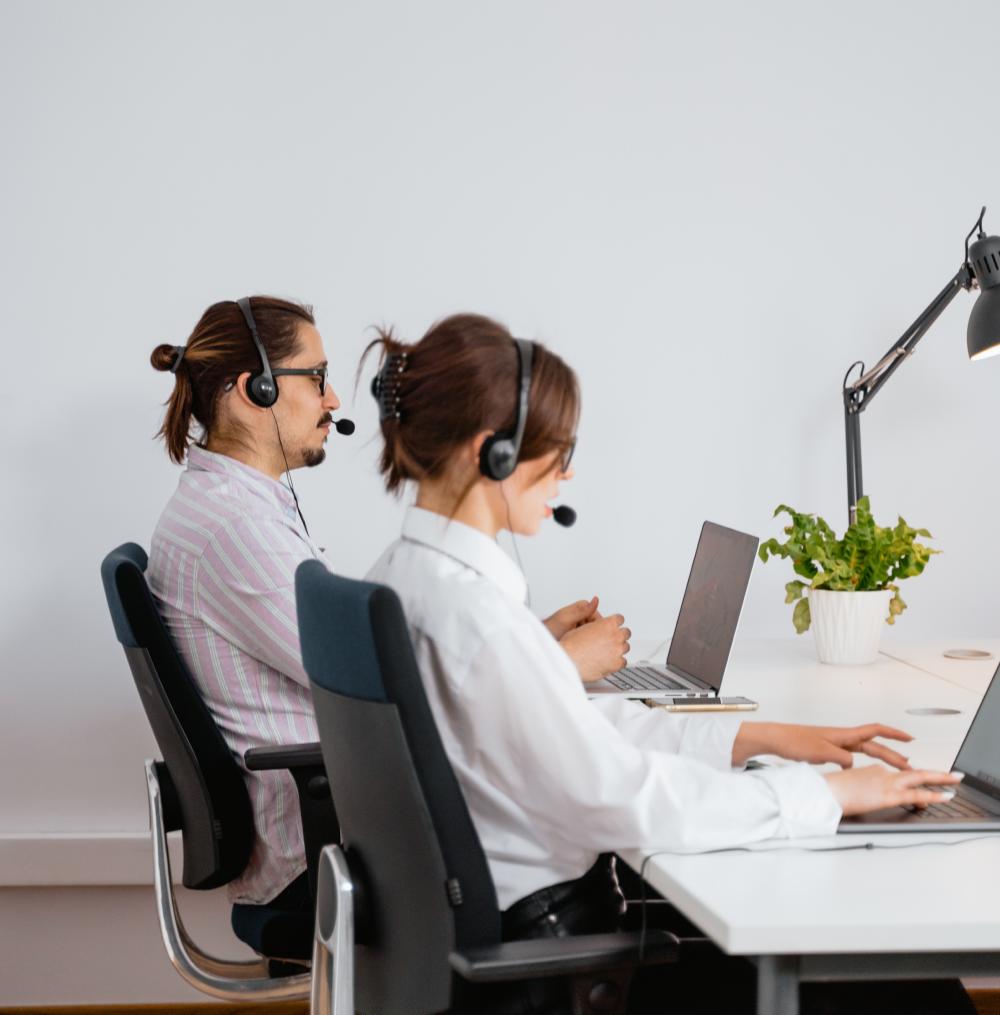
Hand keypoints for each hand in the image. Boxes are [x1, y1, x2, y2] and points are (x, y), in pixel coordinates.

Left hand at [543, 597, 599, 640]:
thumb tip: (596, 599)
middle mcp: (584, 614)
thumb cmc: (552, 627)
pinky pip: (589, 639)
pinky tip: (577, 644)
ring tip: (576, 641)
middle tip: (577, 637)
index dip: (594, 629)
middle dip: (590, 635)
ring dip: (586, 640)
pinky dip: (584, 643)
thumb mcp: (568, 618)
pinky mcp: (580, 633)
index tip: (584, 633)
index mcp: (584, 606)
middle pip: (597, 628)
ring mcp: (583, 624)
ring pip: (593, 634)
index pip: (600, 620)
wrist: (543, 637)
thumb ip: (583, 611)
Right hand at [560, 613, 630, 682]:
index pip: (620, 619)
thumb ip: (596, 626)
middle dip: (619, 635)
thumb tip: (598, 627)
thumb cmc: (571, 645)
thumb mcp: (583, 626)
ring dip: (618, 648)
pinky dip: (617, 662)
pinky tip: (609, 661)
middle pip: (626, 633)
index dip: (615, 623)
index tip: (613, 627)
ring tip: (608, 651)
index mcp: (608, 623)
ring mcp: (617, 650)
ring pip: (626, 647)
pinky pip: (623, 662)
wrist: (569, 659)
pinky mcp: (616, 664)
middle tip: (610, 640)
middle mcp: (616, 636)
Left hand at [732, 722, 912, 769]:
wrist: (776, 739)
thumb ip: (841, 758)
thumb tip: (853, 764)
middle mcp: (842, 737)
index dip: (893, 734)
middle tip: (908, 764)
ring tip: (892, 766)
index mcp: (843, 735)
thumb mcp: (821, 752)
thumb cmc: (794, 741)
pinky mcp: (827, 750)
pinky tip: (860, 772)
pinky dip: (860, 763)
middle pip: (873, 744)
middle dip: (892, 753)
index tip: (909, 738)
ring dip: (879, 758)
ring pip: (863, 750)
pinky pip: (850, 756)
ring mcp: (835, 743)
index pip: (874, 730)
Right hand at [825, 766, 962, 816]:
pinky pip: (917, 794)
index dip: (914, 779)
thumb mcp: (848, 786)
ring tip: (955, 781)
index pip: (899, 774)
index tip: (922, 782)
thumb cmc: (830, 790)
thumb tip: (862, 794)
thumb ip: (860, 787)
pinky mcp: (889, 795)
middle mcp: (883, 773)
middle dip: (937, 773)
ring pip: (920, 779)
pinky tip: (945, 796)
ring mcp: (887, 782)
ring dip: (941, 779)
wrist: (824, 791)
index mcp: (872, 770)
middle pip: (915, 771)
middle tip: (953, 775)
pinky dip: (934, 795)